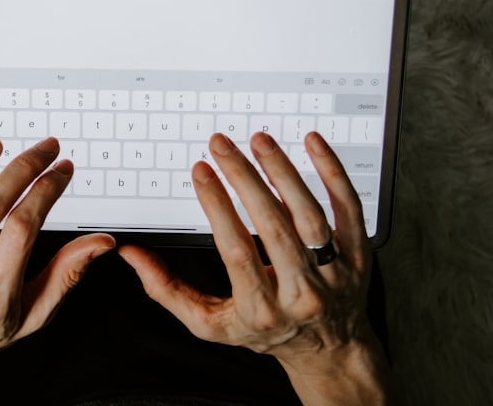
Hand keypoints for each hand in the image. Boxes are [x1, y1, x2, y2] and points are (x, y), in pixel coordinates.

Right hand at [119, 131, 394, 404]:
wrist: (331, 351)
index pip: (237, 250)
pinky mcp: (360, 254)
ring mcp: (335, 273)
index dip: (217, 207)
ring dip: (283, 171)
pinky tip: (313, 144)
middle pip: (272, 226)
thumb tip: (132, 255)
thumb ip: (168, 291)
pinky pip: (349, 207)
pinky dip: (332, 173)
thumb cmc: (267, 331)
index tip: (201, 172)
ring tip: (259, 141)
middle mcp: (302, 292)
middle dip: (244, 179)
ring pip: (309, 214)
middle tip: (222, 146)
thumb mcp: (211, 325)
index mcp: (262, 309)